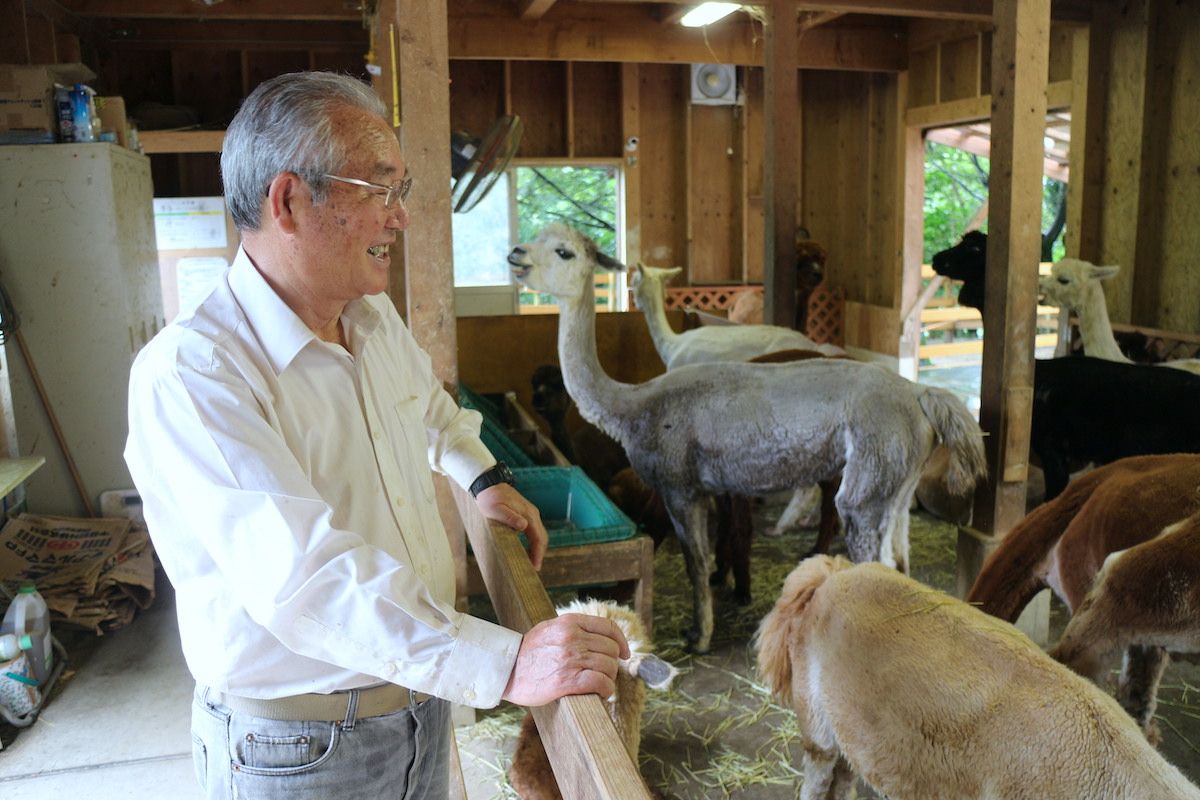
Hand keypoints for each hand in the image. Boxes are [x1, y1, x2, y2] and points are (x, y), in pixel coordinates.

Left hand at [475, 483, 547, 568]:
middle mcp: (532, 514)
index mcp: (528, 514)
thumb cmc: (490, 498)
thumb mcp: (496, 509)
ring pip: (539, 535)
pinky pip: (534, 532)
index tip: (535, 566)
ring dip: (537, 549)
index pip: (538, 537)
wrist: (489, 485)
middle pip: (542, 537)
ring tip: (531, 563)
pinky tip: (527, 551)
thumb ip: (509, 517)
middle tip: (534, 569)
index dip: (538, 553)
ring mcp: (530, 514)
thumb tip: (523, 526)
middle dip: (539, 554)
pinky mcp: (526, 515)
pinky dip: (533, 543)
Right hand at [501, 614, 631, 706]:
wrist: (506, 670)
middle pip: (611, 649)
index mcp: (570, 623)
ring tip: (600, 684)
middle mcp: (573, 638)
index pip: (608, 628)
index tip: (624, 653)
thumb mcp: (550, 628)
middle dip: (612, 664)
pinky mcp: (567, 680)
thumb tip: (599, 638)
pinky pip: (601, 683)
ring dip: (608, 678)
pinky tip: (600, 693)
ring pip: (609, 667)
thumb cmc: (528, 652)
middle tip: (603, 673)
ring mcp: (570, 659)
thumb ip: (573, 629)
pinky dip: (606, 690)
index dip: (621, 642)